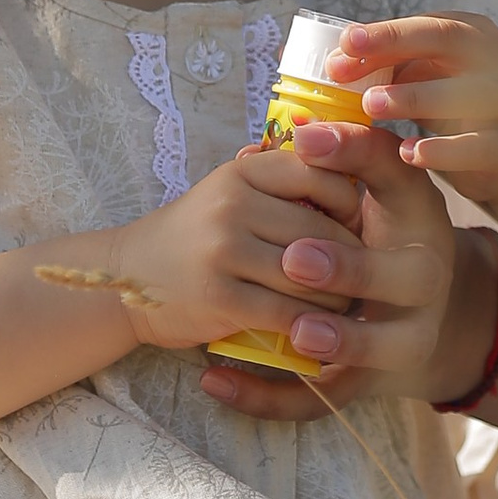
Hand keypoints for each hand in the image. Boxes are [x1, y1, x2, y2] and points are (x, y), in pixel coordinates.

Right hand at [53, 137, 424, 366]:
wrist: (129, 278)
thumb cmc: (195, 234)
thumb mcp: (232, 191)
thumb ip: (282, 180)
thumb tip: (352, 166)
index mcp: (244, 173)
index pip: (321, 174)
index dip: (351, 204)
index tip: (360, 228)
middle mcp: (233, 204)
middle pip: (322, 230)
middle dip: (354, 259)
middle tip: (368, 278)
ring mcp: (223, 250)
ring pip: (311, 275)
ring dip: (338, 298)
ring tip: (347, 307)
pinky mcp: (219, 297)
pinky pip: (286, 312)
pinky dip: (311, 326)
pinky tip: (320, 332)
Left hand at [196, 123, 461, 415]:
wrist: (411, 312)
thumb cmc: (380, 233)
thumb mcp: (377, 188)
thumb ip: (350, 155)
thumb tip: (305, 130)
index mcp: (423, 218)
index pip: (403, 182)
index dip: (359, 158)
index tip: (306, 144)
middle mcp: (425, 282)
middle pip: (406, 280)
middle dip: (351, 269)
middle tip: (296, 259)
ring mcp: (401, 338)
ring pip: (377, 350)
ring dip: (337, 340)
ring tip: (291, 331)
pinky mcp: (363, 384)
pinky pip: (318, 401)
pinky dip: (265, 397)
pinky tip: (215, 382)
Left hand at [328, 16, 497, 213]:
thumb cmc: (451, 101)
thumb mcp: (424, 74)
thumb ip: (384, 63)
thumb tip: (334, 62)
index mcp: (470, 33)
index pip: (424, 24)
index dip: (383, 32)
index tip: (345, 43)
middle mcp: (493, 59)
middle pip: (445, 41)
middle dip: (392, 48)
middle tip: (343, 70)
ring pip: (459, 95)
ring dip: (411, 98)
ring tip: (371, 107)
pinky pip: (472, 147)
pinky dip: (439, 151)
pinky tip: (408, 154)